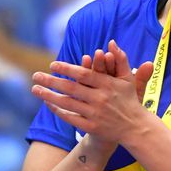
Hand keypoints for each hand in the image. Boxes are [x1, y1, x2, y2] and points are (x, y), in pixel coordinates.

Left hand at [31, 40, 153, 146]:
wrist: (135, 128)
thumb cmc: (129, 100)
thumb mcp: (128, 79)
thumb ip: (120, 59)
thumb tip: (111, 42)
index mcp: (109, 85)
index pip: (84, 75)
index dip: (67, 69)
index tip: (52, 64)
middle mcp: (101, 99)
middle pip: (71, 89)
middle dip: (51, 81)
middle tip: (35, 75)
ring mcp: (95, 114)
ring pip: (67, 104)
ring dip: (49, 96)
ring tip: (35, 89)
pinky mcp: (92, 128)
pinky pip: (70, 118)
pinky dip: (58, 110)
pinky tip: (47, 103)